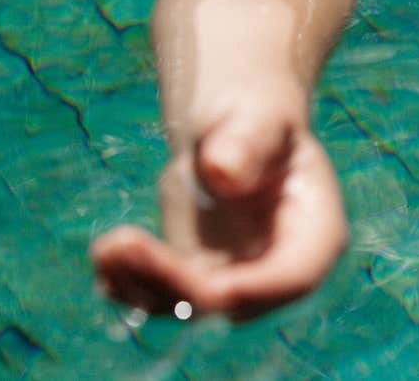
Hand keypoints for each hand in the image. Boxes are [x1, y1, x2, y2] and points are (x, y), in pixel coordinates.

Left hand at [90, 129, 346, 319]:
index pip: (295, 274)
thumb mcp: (256, 114)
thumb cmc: (254, 112)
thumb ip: (247, 142)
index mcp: (314, 228)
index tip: (207, 283)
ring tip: (107, 248)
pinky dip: (131, 284)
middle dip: (179, 283)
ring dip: (144, 286)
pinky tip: (104, 257)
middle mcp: (276, 264)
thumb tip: (222, 173)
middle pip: (233, 297)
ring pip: (191, 305)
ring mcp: (236, 275)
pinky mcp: (196, 276)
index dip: (257, 288)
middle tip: (126, 244)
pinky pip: (164, 294)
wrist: (230, 125)